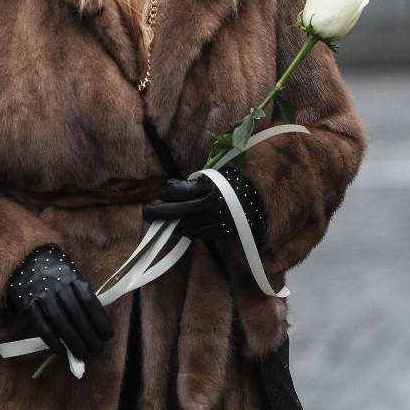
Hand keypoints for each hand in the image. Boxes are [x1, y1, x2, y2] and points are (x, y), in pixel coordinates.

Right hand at [7, 245, 113, 360]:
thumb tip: (96, 324)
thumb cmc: (55, 272)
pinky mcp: (27, 304)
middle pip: (76, 314)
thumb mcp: (71, 275)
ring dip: (73, 340)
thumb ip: (81, 295)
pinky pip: (41, 324)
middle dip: (89, 335)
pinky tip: (62, 350)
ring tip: (82, 354)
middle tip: (97, 350)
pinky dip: (52, 339)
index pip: (89, 302)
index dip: (100, 321)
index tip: (107, 336)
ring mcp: (42, 294)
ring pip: (60, 320)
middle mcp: (58, 284)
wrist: (25, 260)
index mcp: (73, 277)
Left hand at [142, 167, 266, 244]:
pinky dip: (187, 231)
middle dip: (161, 213)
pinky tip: (181, 228)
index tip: (163, 192)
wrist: (262, 201)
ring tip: (162, 222)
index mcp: (211, 186)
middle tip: (146, 213)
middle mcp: (213, 204)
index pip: (180, 191)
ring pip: (188, 226)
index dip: (168, 192)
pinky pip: (199, 234)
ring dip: (173, 224)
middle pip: (180, 211)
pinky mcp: (222, 232)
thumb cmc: (236, 184)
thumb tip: (171, 190)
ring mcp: (218, 220)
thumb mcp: (217, 175)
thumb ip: (196, 182)